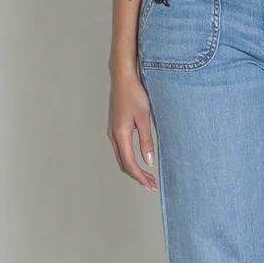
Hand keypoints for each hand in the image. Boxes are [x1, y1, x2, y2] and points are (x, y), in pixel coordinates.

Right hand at [107, 69, 158, 189]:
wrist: (122, 78)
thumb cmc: (134, 94)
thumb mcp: (144, 118)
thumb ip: (146, 141)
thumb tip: (148, 162)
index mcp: (120, 134)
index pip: (129, 163)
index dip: (140, 176)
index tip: (150, 184)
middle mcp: (113, 135)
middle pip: (123, 164)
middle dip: (137, 176)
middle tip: (151, 184)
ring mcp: (112, 131)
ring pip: (121, 157)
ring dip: (133, 168)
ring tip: (147, 176)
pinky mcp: (115, 127)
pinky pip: (120, 149)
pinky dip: (129, 159)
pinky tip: (138, 160)